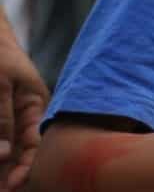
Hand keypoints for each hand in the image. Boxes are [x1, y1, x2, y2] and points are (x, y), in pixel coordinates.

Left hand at [0, 40, 47, 190]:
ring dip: (0, 162)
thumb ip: (3, 119)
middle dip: (9, 171)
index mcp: (35, 105)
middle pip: (20, 150)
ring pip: (6, 146)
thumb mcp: (1, 87)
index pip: (35, 143)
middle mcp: (24, 115)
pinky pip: (1, 134)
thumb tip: (6, 153)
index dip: (26, 166)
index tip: (14, 184)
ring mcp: (8, 116)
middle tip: (1, 190)